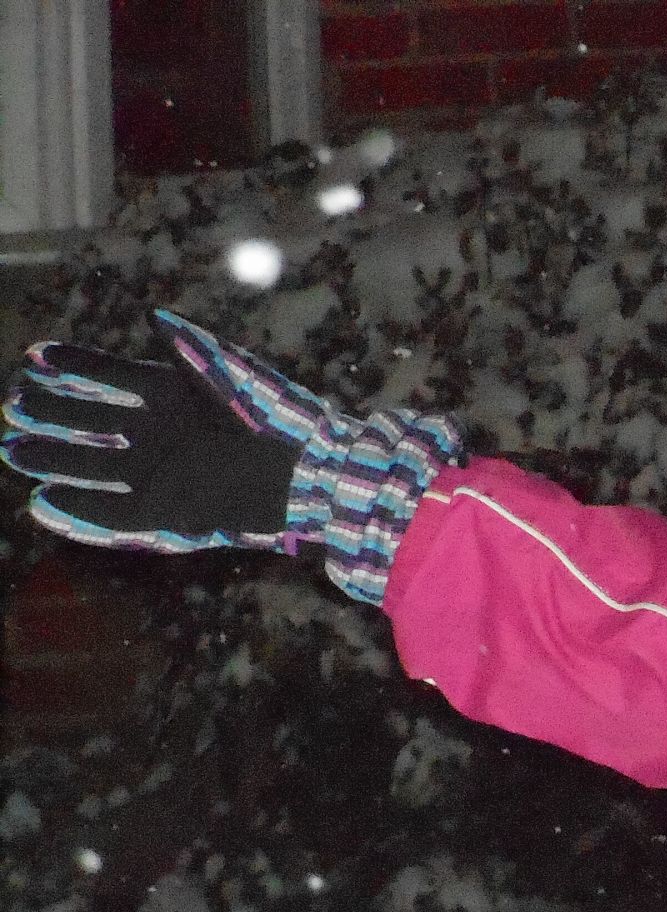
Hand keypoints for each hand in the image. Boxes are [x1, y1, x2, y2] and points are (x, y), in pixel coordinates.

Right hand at [2, 310, 303, 552]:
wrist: (312, 474)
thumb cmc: (279, 417)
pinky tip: (45, 502)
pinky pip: (114, 513)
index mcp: (167, 395)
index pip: (104, 376)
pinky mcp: (168, 514)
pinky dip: (80, 510)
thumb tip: (155, 317)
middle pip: (86, 421)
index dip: (70, 367)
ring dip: (53, 459)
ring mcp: (159, 473)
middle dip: (47, 414)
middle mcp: (156, 434)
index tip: (34, 358)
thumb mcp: (234, 376)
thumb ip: (191, 349)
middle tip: (12, 408)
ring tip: (13, 451)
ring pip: (91, 464)